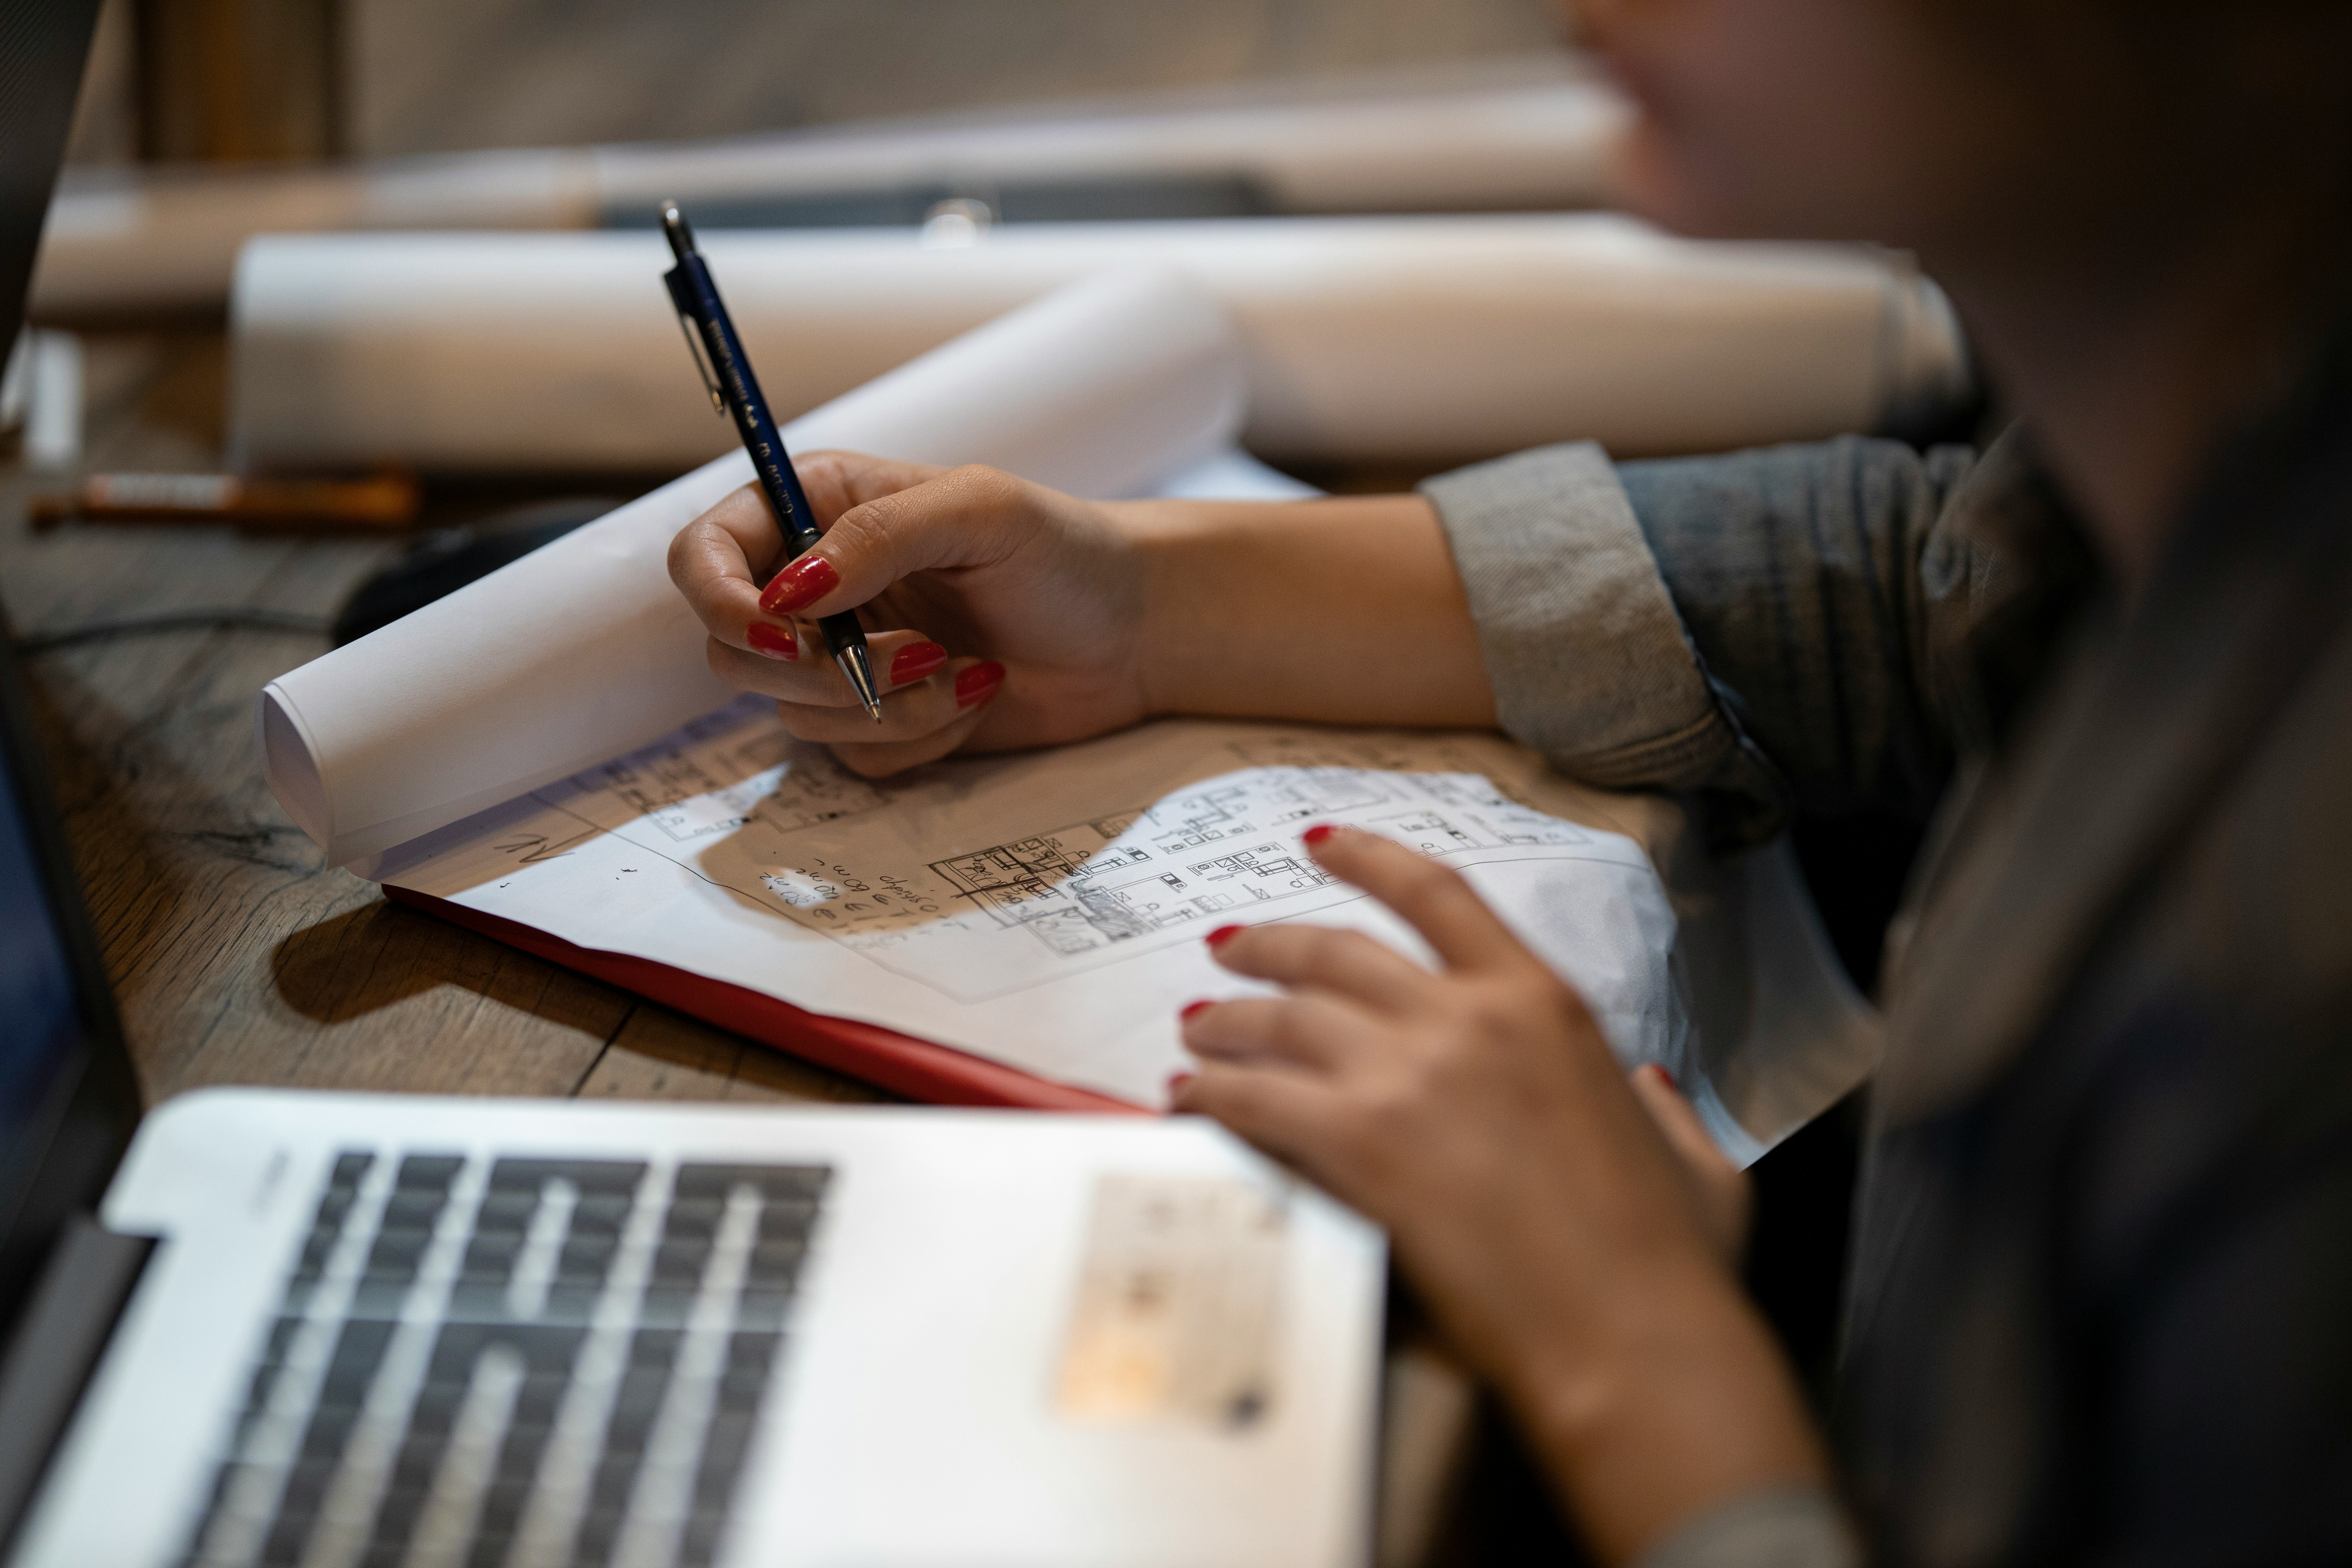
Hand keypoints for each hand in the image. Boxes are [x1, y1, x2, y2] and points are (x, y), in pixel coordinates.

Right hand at [667, 452, 1151, 775]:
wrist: (1131, 632)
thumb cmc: (1064, 552)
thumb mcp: (978, 509)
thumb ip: (877, 536)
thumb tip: (790, 592)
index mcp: (817, 509)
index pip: (705, 557)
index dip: (724, 603)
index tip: (786, 634)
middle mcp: (816, 586)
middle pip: (735, 651)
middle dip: (821, 671)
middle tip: (918, 654)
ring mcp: (844, 658)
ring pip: (796, 714)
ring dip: (887, 705)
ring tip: (967, 668)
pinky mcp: (878, 718)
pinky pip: (853, 754)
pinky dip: (917, 735)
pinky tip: (976, 694)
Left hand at [1173, 826, 1824, 1563]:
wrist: (1632, 1336)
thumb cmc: (1667, 1258)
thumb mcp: (1692, 1158)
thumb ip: (1662, 1108)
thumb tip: (1650, 1088)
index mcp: (1543, 1004)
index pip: (1437, 895)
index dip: (1369, 858)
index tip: (1321, 844)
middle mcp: (1467, 1019)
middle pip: (1335, 951)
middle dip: (1268, 945)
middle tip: (1228, 952)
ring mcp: (1407, 1077)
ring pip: (1282, 1019)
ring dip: (1227, 1022)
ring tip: (1197, 1031)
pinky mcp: (1358, 1145)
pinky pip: (1253, 1100)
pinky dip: (1210, 1095)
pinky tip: (1187, 1101)